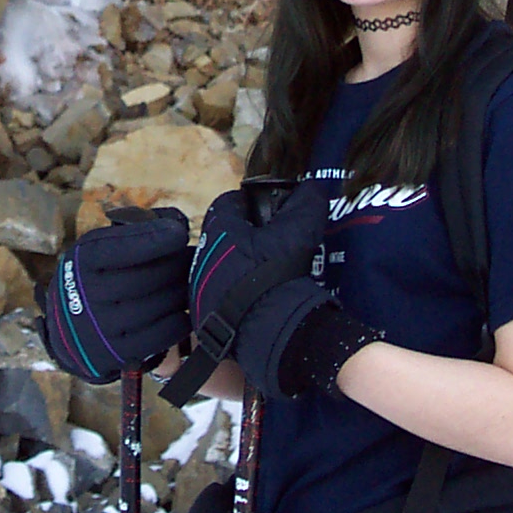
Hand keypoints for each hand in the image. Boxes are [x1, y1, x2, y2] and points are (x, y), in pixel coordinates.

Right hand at [35, 206, 191, 384]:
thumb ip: (137, 230)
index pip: (123, 247)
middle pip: (147, 277)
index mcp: (84, 259)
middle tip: (194, 258)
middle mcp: (87, 293)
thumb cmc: (98, 275)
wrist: (69, 327)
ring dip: (182, 291)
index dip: (156, 238)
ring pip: (157, 306)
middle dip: (178, 264)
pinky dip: (178, 322)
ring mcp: (100, 327)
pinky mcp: (116, 354)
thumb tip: (178, 224)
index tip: (179, 233)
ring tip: (190, 283)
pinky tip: (183, 311)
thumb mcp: (102, 246)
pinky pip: (160, 337)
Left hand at [189, 183, 333, 398]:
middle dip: (242, 237)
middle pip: (221, 236)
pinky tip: (252, 301)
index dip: (248, 205)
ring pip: (216, 267)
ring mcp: (198, 287)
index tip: (267, 213)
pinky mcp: (201, 315)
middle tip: (269, 246)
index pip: (228, 203)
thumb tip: (314, 184)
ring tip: (262, 276)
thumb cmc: (280, 272)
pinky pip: (215, 296)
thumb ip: (306, 202)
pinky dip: (231, 295)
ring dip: (235, 267)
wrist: (270, 327)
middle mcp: (201, 256)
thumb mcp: (300, 230)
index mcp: (218, 229)